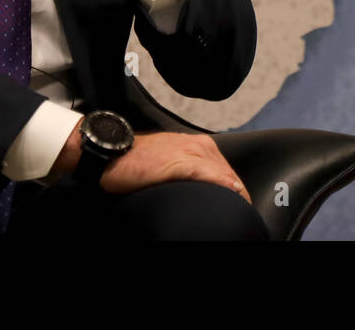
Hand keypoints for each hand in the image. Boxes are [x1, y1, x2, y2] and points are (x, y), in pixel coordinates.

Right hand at [99, 131, 252, 204]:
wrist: (112, 155)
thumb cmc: (136, 161)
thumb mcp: (168, 163)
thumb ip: (188, 172)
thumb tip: (203, 191)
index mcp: (197, 144)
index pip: (225, 170)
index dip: (233, 188)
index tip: (238, 204)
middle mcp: (198, 145)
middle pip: (228, 173)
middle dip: (236, 192)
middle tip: (241, 210)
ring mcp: (190, 152)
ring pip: (222, 174)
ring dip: (233, 192)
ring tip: (238, 209)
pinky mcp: (180, 162)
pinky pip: (208, 174)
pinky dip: (221, 183)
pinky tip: (230, 192)